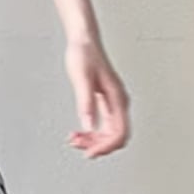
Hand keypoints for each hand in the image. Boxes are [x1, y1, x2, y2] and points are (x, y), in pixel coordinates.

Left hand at [64, 39, 130, 159]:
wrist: (84, 40)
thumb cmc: (84, 54)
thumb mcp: (82, 79)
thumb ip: (86, 103)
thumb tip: (89, 125)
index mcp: (117, 98)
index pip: (119, 133)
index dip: (105, 147)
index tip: (89, 153)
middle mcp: (118, 102)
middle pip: (116, 137)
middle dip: (97, 145)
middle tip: (77, 144)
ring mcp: (113, 104)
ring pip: (109, 134)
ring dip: (92, 141)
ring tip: (74, 139)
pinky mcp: (105, 103)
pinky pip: (103, 126)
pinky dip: (91, 134)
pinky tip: (78, 133)